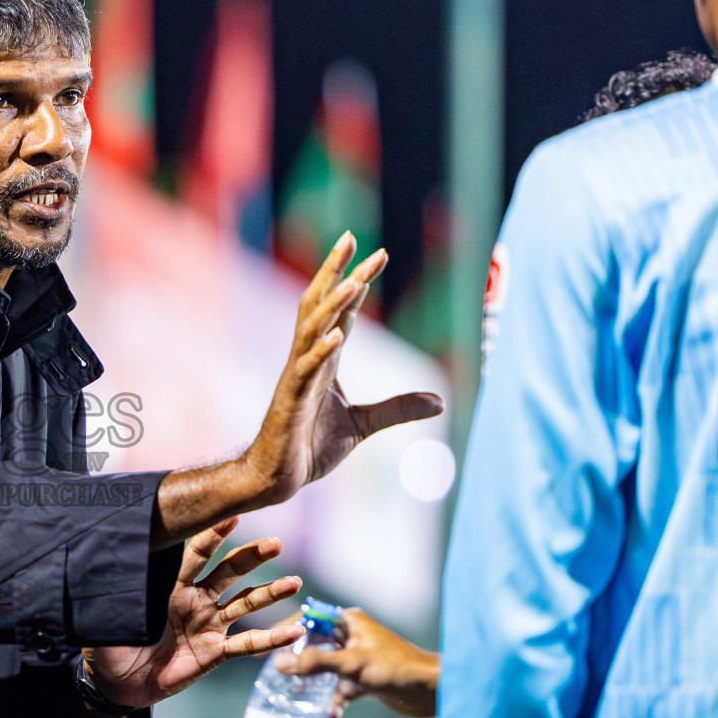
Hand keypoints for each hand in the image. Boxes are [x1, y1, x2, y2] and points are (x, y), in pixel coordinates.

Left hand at [83, 520, 303, 708]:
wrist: (119, 685)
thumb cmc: (111, 645)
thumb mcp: (111, 618)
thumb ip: (119, 595)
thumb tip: (112, 563)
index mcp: (170, 586)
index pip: (194, 555)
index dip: (213, 536)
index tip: (232, 515)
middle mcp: (195, 599)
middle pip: (228, 572)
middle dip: (251, 557)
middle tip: (275, 544)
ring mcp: (208, 624)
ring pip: (245, 603)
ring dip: (270, 594)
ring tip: (295, 583)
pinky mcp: (216, 652)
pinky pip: (247, 643)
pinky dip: (272, 638)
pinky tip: (295, 630)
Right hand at [244, 233, 443, 506]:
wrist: (277, 479)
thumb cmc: (309, 447)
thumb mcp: (364, 425)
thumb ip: (397, 408)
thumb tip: (440, 402)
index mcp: (322, 361)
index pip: (341, 312)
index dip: (356, 282)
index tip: (375, 253)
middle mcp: (306, 361)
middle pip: (320, 306)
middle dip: (337, 272)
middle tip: (353, 238)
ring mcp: (295, 379)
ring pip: (311, 331)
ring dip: (332, 306)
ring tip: (353, 282)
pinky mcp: (289, 403)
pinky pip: (304, 372)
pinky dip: (320, 353)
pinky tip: (336, 337)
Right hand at [274, 607, 438, 717]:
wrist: (435, 692)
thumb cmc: (396, 669)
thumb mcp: (352, 665)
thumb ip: (315, 664)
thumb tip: (278, 664)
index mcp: (348, 621)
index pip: (306, 620)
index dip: (284, 632)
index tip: (262, 646)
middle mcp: (351, 636)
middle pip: (313, 646)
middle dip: (295, 663)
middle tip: (272, 678)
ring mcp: (358, 659)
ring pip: (324, 670)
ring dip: (313, 686)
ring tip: (295, 701)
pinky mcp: (365, 679)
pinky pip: (339, 688)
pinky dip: (332, 701)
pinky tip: (329, 716)